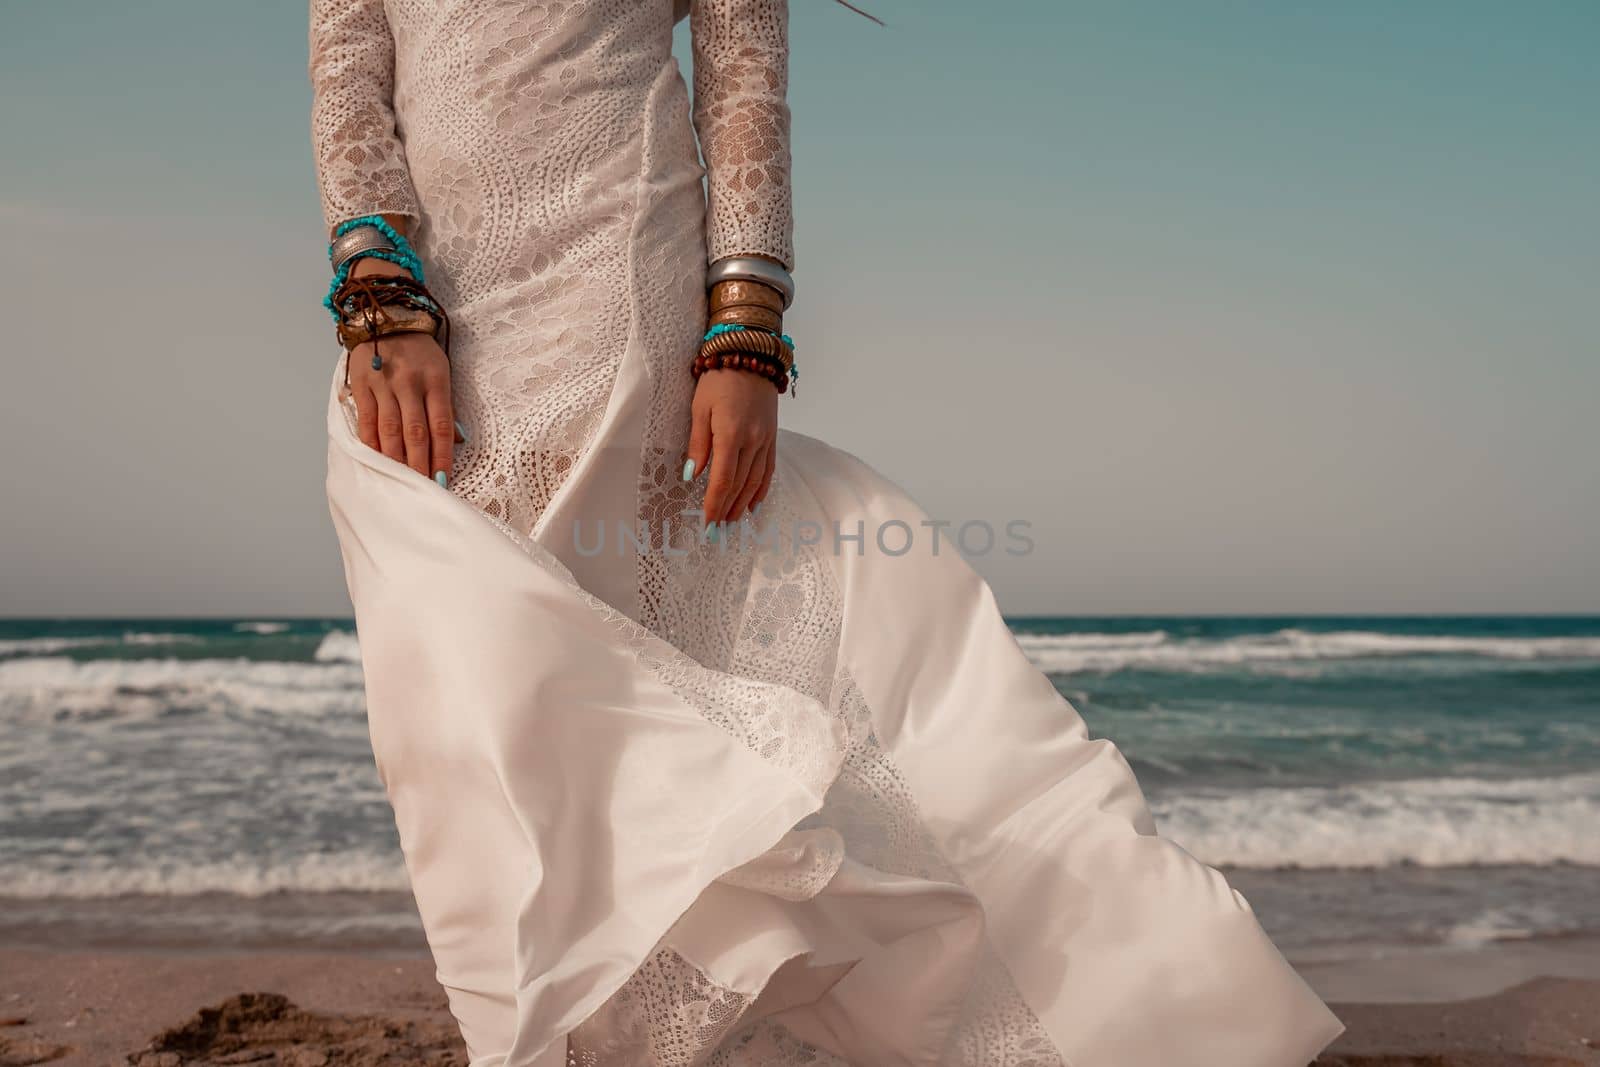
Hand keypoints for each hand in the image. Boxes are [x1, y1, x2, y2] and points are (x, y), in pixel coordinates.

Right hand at [345, 258, 457, 482]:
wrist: (386, 314)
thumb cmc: (420, 350)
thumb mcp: (442, 370)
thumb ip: (445, 405)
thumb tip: (455, 441)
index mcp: (435, 379)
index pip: (441, 425)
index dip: (442, 456)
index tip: (443, 479)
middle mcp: (409, 382)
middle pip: (415, 432)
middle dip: (420, 464)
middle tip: (422, 488)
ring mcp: (383, 384)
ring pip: (389, 430)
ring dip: (396, 459)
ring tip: (402, 480)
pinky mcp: (361, 384)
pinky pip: (366, 421)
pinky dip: (372, 444)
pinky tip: (377, 461)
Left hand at [686, 368, 777, 525]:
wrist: (750, 355)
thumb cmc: (718, 379)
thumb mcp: (699, 407)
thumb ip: (698, 444)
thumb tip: (693, 476)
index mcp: (731, 434)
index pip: (722, 480)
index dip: (714, 505)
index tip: (707, 523)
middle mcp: (752, 441)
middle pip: (740, 485)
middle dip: (727, 510)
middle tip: (716, 531)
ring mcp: (765, 440)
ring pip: (756, 481)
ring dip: (743, 504)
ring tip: (732, 521)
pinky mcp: (772, 436)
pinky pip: (769, 469)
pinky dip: (761, 489)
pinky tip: (753, 503)